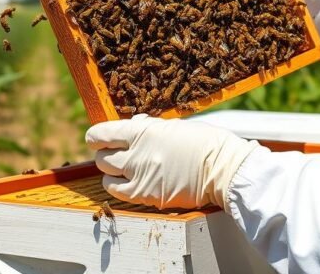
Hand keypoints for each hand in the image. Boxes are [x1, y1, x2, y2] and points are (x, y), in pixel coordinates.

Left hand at [86, 115, 261, 209]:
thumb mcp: (175, 126)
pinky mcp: (146, 195)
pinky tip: (127, 183)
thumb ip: (150, 127)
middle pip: (101, 156)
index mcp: (144, 130)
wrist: (224, 169)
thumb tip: (133, 124)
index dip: (95, 136)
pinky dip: (117, 187)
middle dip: (105, 153)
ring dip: (111, 171)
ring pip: (106, 174)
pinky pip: (117, 192)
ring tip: (122, 169)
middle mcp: (137, 153)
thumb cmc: (205, 143)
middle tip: (115, 154)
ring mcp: (140, 176)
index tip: (96, 138)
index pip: (102, 133)